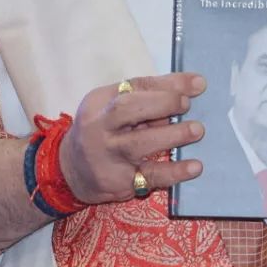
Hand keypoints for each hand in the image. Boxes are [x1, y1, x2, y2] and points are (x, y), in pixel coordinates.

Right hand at [59, 73, 205, 202]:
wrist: (69, 171)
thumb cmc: (102, 132)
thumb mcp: (113, 108)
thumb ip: (148, 97)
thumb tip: (192, 87)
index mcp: (99, 102)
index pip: (134, 86)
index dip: (167, 84)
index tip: (197, 84)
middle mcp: (99, 128)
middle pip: (128, 110)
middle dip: (163, 103)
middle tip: (187, 105)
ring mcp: (108, 156)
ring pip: (138, 144)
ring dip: (172, 136)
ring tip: (196, 130)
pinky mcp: (119, 182)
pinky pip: (149, 176)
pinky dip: (174, 171)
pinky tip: (194, 167)